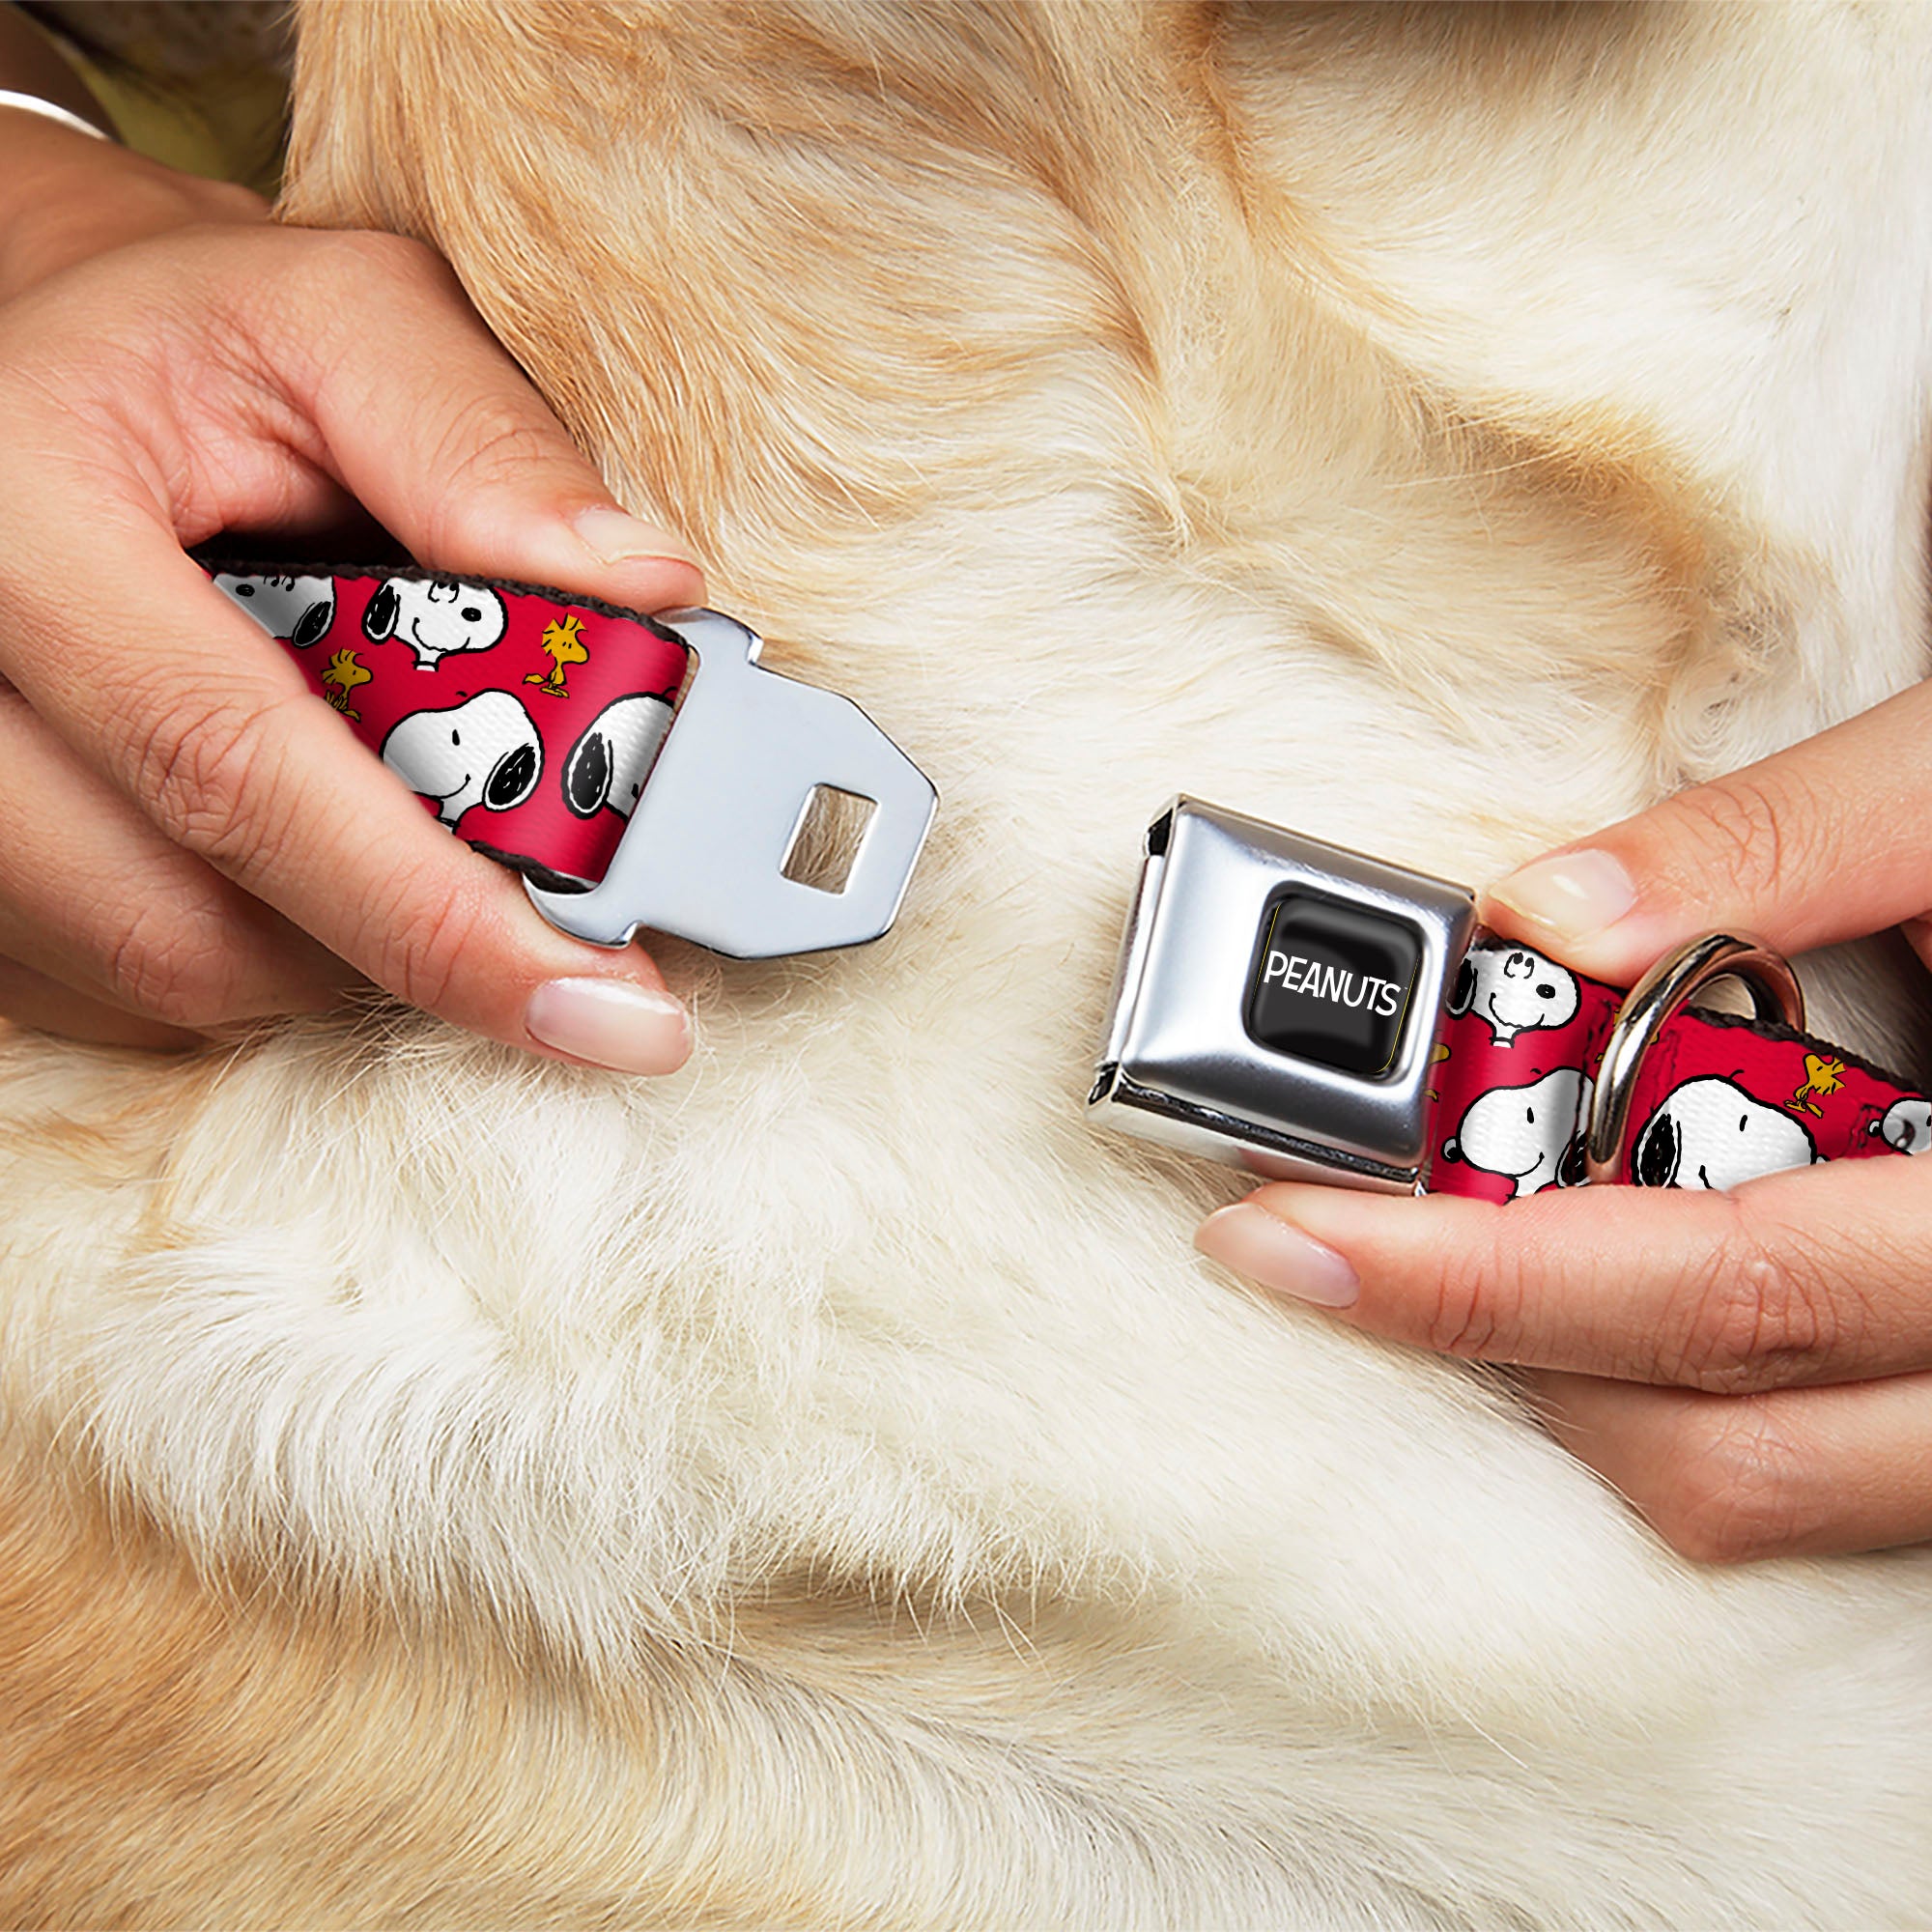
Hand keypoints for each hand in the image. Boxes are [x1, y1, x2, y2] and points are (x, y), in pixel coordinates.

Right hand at [0, 115, 704, 1066]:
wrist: (40, 360)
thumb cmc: (197, 340)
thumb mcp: (342, 321)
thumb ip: (482, 445)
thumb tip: (646, 592)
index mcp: (18, 516)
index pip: (236, 770)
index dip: (436, 915)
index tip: (610, 1007)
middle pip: (189, 922)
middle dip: (409, 947)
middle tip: (561, 937)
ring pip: (162, 973)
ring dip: (337, 947)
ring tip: (422, 840)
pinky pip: (118, 984)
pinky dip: (259, 946)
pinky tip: (315, 853)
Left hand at [1197, 681, 1931, 1562]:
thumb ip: (1780, 842)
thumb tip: (1549, 912)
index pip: (1723, 1285)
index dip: (1481, 1278)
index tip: (1287, 1233)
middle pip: (1718, 1439)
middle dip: (1482, 1342)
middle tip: (1312, 1237)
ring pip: (1761, 1488)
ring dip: (1569, 1383)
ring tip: (1437, 1250)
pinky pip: (1812, 1469)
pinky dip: (1670, 1390)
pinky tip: (1587, 1274)